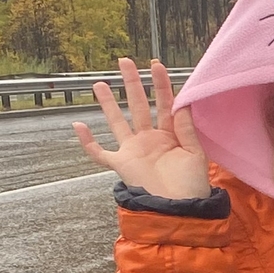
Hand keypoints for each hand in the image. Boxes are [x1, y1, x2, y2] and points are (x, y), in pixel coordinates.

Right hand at [73, 60, 211, 198]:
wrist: (179, 210)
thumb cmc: (191, 186)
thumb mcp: (195, 153)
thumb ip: (187, 128)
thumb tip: (182, 101)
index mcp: (170, 135)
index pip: (164, 103)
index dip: (161, 84)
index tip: (156, 65)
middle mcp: (150, 139)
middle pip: (139, 105)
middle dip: (132, 83)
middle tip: (125, 62)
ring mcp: (134, 150)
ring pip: (117, 121)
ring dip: (108, 103)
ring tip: (100, 83)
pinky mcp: (121, 165)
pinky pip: (99, 153)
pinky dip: (87, 142)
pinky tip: (78, 126)